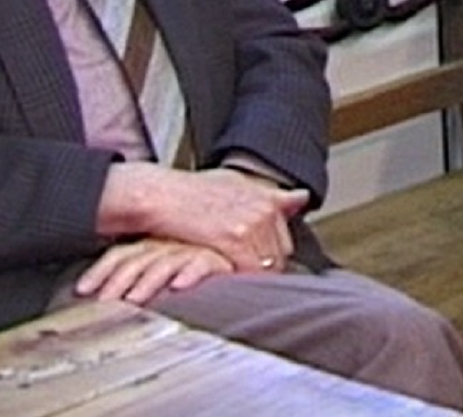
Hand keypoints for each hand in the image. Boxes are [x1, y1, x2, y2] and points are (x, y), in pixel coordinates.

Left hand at [75, 238, 234, 303]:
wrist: (235, 219)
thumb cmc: (199, 241)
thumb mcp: (163, 248)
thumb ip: (141, 266)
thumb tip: (107, 291)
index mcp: (152, 240)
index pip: (119, 254)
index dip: (99, 271)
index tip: (82, 290)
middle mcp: (167, 243)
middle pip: (136, 260)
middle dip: (117, 282)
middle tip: (104, 302)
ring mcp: (191, 248)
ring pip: (164, 263)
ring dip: (147, 282)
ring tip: (134, 300)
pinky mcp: (218, 255)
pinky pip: (202, 263)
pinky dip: (190, 273)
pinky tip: (179, 285)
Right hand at [98, 163, 308, 271]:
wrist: (159, 194)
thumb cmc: (191, 192)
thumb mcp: (236, 183)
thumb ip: (270, 195)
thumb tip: (302, 198)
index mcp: (267, 198)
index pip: (286, 240)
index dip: (268, 254)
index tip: (254, 261)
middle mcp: (265, 209)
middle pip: (280, 256)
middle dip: (262, 267)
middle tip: (234, 268)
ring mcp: (253, 224)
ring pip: (267, 267)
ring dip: (250, 276)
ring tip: (225, 272)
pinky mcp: (236, 240)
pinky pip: (250, 272)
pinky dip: (238, 279)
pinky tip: (220, 277)